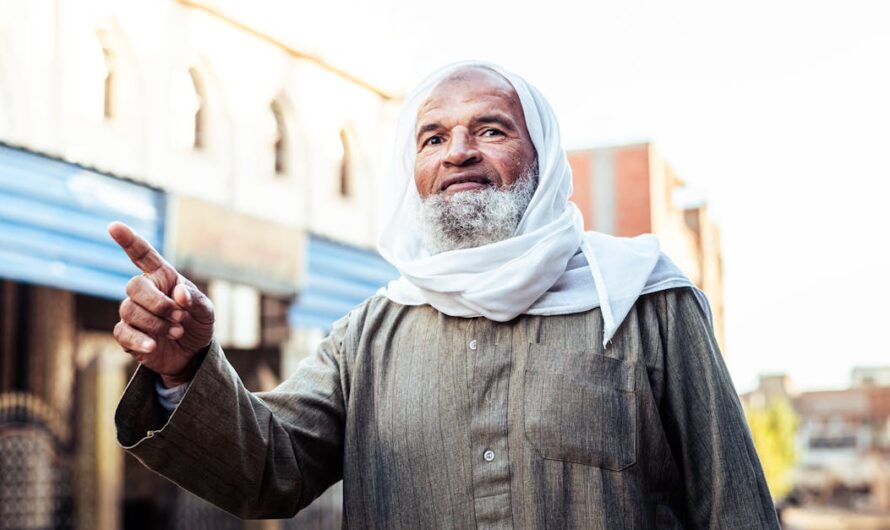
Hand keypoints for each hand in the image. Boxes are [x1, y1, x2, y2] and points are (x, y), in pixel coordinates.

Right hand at [108, 221, 214, 387]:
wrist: (192, 354)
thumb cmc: (197, 325)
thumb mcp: (206, 311)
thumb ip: (195, 299)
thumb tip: (179, 293)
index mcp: (163, 277)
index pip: (143, 254)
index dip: (128, 240)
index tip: (114, 226)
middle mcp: (145, 291)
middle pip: (135, 286)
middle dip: (159, 303)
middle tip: (180, 317)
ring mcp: (133, 312)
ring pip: (130, 311)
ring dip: (156, 323)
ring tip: (177, 331)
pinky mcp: (127, 334)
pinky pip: (123, 332)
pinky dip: (140, 340)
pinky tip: (154, 346)